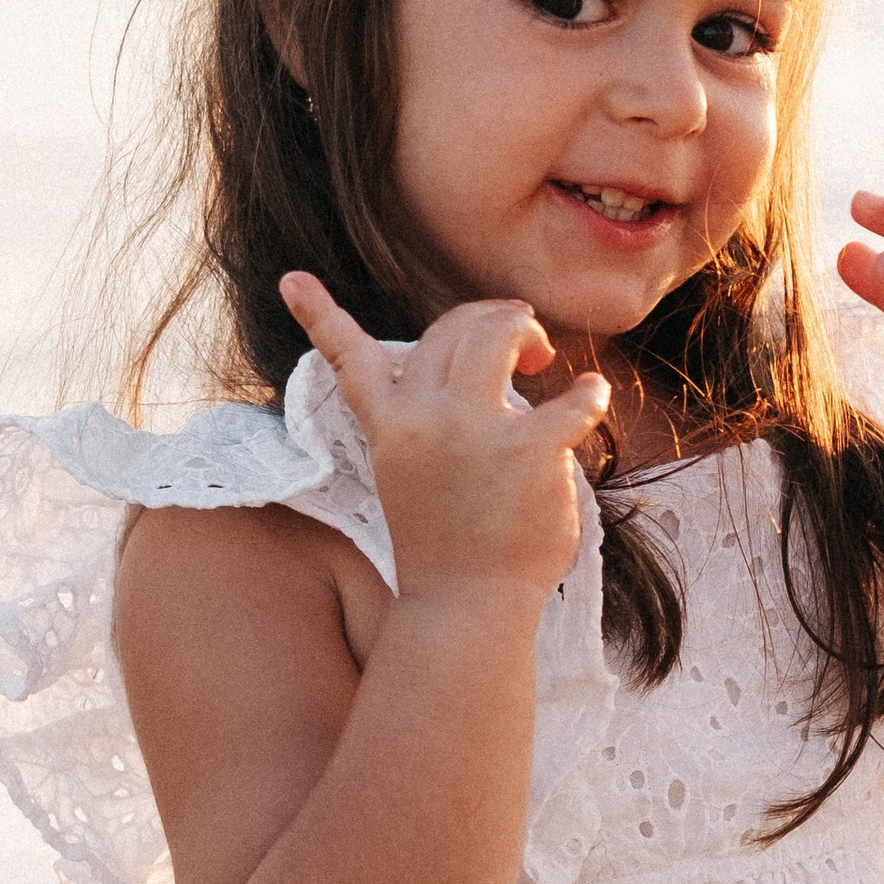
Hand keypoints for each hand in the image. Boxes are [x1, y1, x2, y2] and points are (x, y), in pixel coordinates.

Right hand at [279, 275, 609, 601]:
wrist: (464, 606)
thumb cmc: (450, 544)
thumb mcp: (414, 475)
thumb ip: (433, 421)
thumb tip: (490, 371)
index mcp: (390, 426)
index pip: (348, 358)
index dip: (318, 314)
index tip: (291, 277)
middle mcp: (424, 418)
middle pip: (452, 326)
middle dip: (493, 319)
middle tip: (522, 339)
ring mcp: (474, 431)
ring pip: (499, 333)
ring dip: (526, 330)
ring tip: (542, 359)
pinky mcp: (528, 451)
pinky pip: (572, 401)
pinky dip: (589, 394)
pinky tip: (592, 397)